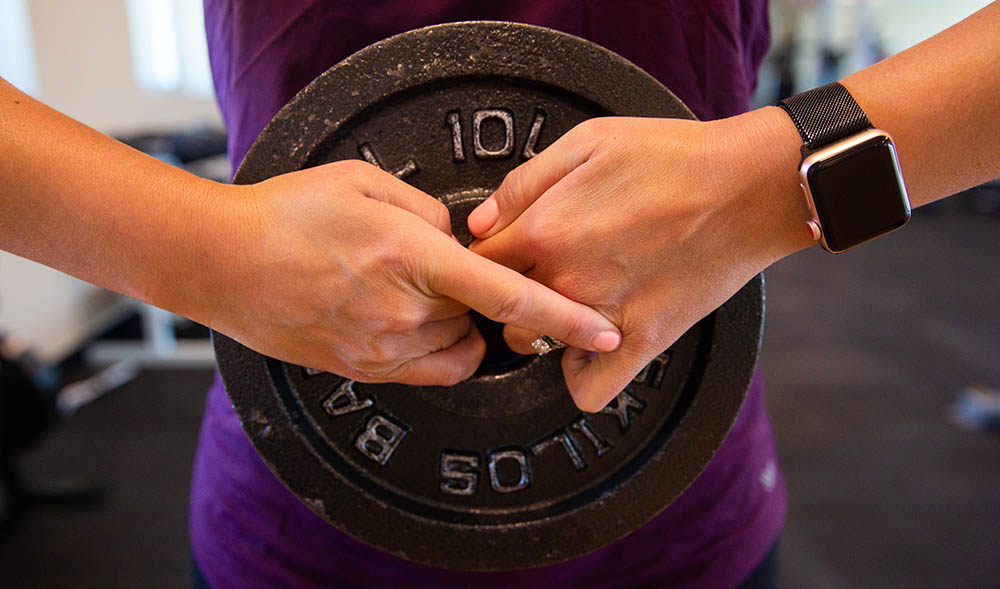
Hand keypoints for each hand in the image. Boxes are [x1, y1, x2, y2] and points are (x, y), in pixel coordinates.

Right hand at [203, 160, 620, 385]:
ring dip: (454, 323)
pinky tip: (403, 319)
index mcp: (409, 255)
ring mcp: (380, 348)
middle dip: (477, 297)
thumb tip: (457, 240)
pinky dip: (433, 347)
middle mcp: (401, 311)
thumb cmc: (286, 215)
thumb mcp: (363, 182)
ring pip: (456, 347)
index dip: (565, 316)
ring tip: (411, 290)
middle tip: (436, 268)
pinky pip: (426, 370)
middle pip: (480, 319)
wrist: (221, 261)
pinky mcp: (362, 369)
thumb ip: (427, 210)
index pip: (507, 295)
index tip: (604, 329)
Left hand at [468, 110, 812, 409]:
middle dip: (508, 292)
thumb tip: (480, 221)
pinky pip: (589, 388)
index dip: (489, 254)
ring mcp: (602, 317)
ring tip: (567, 301)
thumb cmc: (673, 157)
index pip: (479, 261)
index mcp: (546, 229)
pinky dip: (583, 375)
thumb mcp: (588, 141)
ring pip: (533, 347)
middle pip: (499, 308)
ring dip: (540, 329)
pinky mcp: (643, 342)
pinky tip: (589, 346)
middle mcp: (566, 280)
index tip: (506, 250)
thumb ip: (524, 183)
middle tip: (537, 273)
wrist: (748, 186)